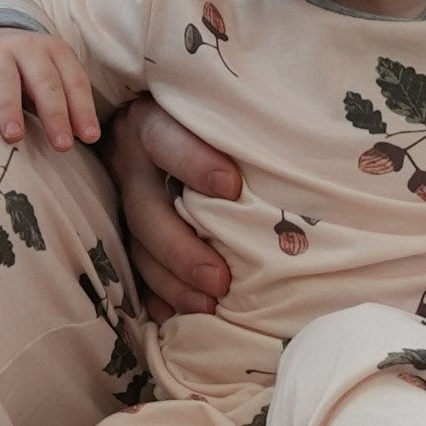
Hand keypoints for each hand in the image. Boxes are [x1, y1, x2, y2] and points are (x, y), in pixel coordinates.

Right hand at [0, 29, 99, 150]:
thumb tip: (86, 138)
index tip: (89, 137)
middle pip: (44, 81)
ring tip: (13, 135)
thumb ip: (67, 103)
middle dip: (54, 113)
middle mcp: (28, 47)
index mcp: (56, 52)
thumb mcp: (53, 79)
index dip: (82, 109)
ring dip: (9, 106)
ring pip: (5, 78)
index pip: (74, 81)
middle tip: (62, 145)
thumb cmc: (30, 72)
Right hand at [107, 92, 239, 321]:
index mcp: (151, 123)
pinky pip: (132, 268)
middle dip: (181, 248)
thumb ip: (239, 122)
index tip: (232, 188)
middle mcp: (131, 162)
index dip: (193, 164)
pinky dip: (155, 295)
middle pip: (145, 208)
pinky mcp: (126, 227)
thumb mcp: (218, 109)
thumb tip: (302, 146)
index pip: (164, 139)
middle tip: (221, 280)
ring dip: (171, 280)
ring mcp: (124, 197)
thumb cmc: (213, 118)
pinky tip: (178, 316)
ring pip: (138, 244)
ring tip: (209, 306)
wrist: (160, 124)